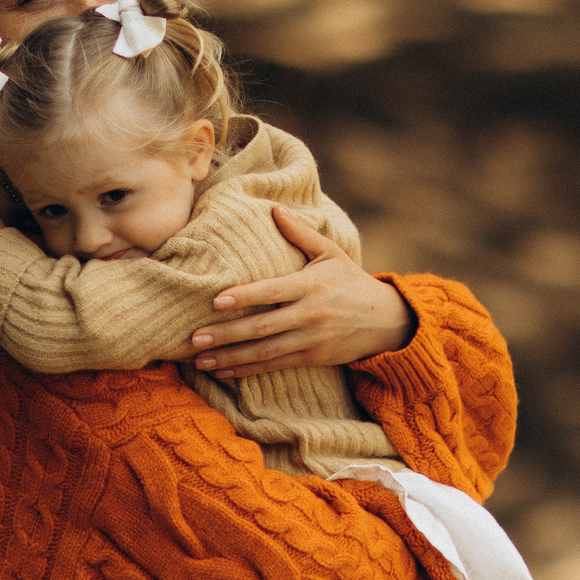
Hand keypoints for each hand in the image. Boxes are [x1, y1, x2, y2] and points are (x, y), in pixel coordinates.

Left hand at [188, 205, 413, 376]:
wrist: (385, 320)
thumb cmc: (351, 281)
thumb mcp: (331, 252)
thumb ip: (301, 233)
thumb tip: (274, 209)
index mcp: (311, 286)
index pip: (272, 291)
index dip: (244, 296)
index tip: (215, 300)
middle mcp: (310, 315)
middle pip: (262, 327)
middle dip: (226, 334)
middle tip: (194, 338)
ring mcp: (311, 340)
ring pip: (265, 352)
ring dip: (231, 357)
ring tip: (201, 359)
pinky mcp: (312, 358)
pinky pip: (274, 365)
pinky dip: (248, 370)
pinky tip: (224, 370)